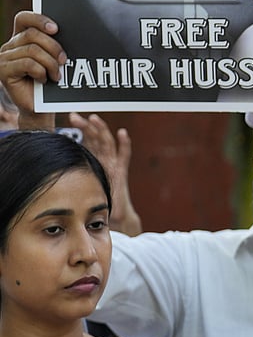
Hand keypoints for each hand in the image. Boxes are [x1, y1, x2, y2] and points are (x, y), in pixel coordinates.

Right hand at [0, 11, 64, 128]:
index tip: (56, 29)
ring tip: (57, 75)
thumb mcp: (52, 60)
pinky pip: (27, 64)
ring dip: (50, 63)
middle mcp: (9, 46)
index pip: (23, 18)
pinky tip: (44, 80)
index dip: (39, 19)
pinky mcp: (2, 71)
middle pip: (33, 34)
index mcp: (20, 39)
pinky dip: (41, 72)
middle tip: (64, 61)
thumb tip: (65, 32)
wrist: (39, 108)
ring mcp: (3, 58)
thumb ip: (52, 45)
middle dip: (53, 47)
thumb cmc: (49, 82)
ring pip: (32, 50)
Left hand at [69, 112, 142, 235]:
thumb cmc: (90, 206)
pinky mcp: (121, 172)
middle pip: (94, 138)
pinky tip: (122, 133)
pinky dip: (124, 144)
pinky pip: (124, 156)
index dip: (78, 129)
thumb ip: (64, 178)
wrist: (113, 220)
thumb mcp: (74, 187)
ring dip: (100, 130)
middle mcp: (101, 161)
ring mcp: (112, 165)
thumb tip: (44, 165)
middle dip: (86, 126)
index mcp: (89, 163)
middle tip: (75, 116)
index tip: (67, 119)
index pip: (84, 141)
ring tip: (93, 119)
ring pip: (107, 143)